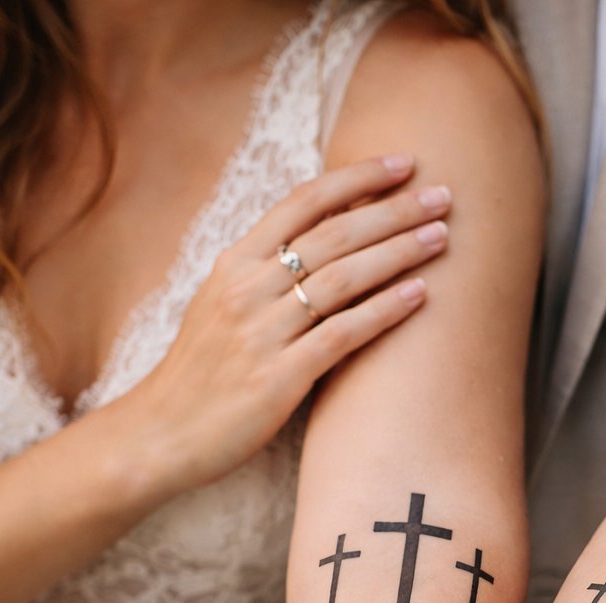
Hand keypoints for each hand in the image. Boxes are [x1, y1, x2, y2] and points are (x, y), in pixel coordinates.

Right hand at [117, 154, 449, 500]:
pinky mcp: (277, 378)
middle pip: (334, 235)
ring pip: (342, 278)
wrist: (161, 434)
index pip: (303, 202)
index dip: (357, 178)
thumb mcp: (221, 305)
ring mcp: (261, 332)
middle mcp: (247, 288)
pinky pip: (340, 335)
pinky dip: (383, 311)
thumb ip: (266, 272)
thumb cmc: (200, 372)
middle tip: (444, 196)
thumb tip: (325, 238)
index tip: (403, 164)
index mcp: (234, 263)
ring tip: (441, 237)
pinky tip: (418, 295)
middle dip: (394, 211)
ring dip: (398, 253)